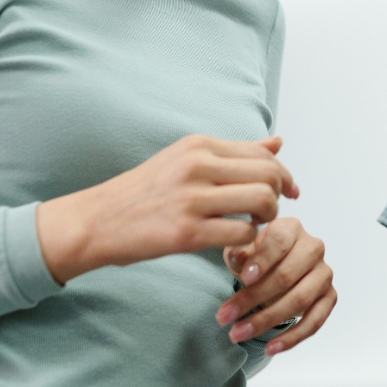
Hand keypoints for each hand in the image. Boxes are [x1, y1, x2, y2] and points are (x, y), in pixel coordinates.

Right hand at [37, 135, 298, 283]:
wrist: (95, 220)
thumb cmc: (145, 191)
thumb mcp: (187, 159)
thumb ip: (234, 153)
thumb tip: (278, 143)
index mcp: (200, 145)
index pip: (262, 152)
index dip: (284, 173)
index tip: (291, 191)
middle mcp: (199, 165)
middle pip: (269, 174)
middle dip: (280, 194)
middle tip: (271, 211)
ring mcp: (193, 198)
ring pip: (262, 200)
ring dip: (268, 217)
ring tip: (255, 225)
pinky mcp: (186, 233)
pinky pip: (241, 233)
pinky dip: (248, 241)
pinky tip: (236, 243)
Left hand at [215, 217, 336, 355]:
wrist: (277, 267)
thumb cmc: (258, 257)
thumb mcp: (243, 250)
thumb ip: (239, 253)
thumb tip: (239, 259)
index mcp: (292, 228)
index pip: (279, 241)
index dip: (262, 260)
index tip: (244, 278)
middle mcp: (313, 247)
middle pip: (287, 274)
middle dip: (254, 298)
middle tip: (225, 316)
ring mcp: (323, 273)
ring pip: (299, 300)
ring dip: (267, 320)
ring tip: (238, 333)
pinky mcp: (329, 296)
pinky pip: (315, 321)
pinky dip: (292, 337)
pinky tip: (270, 348)